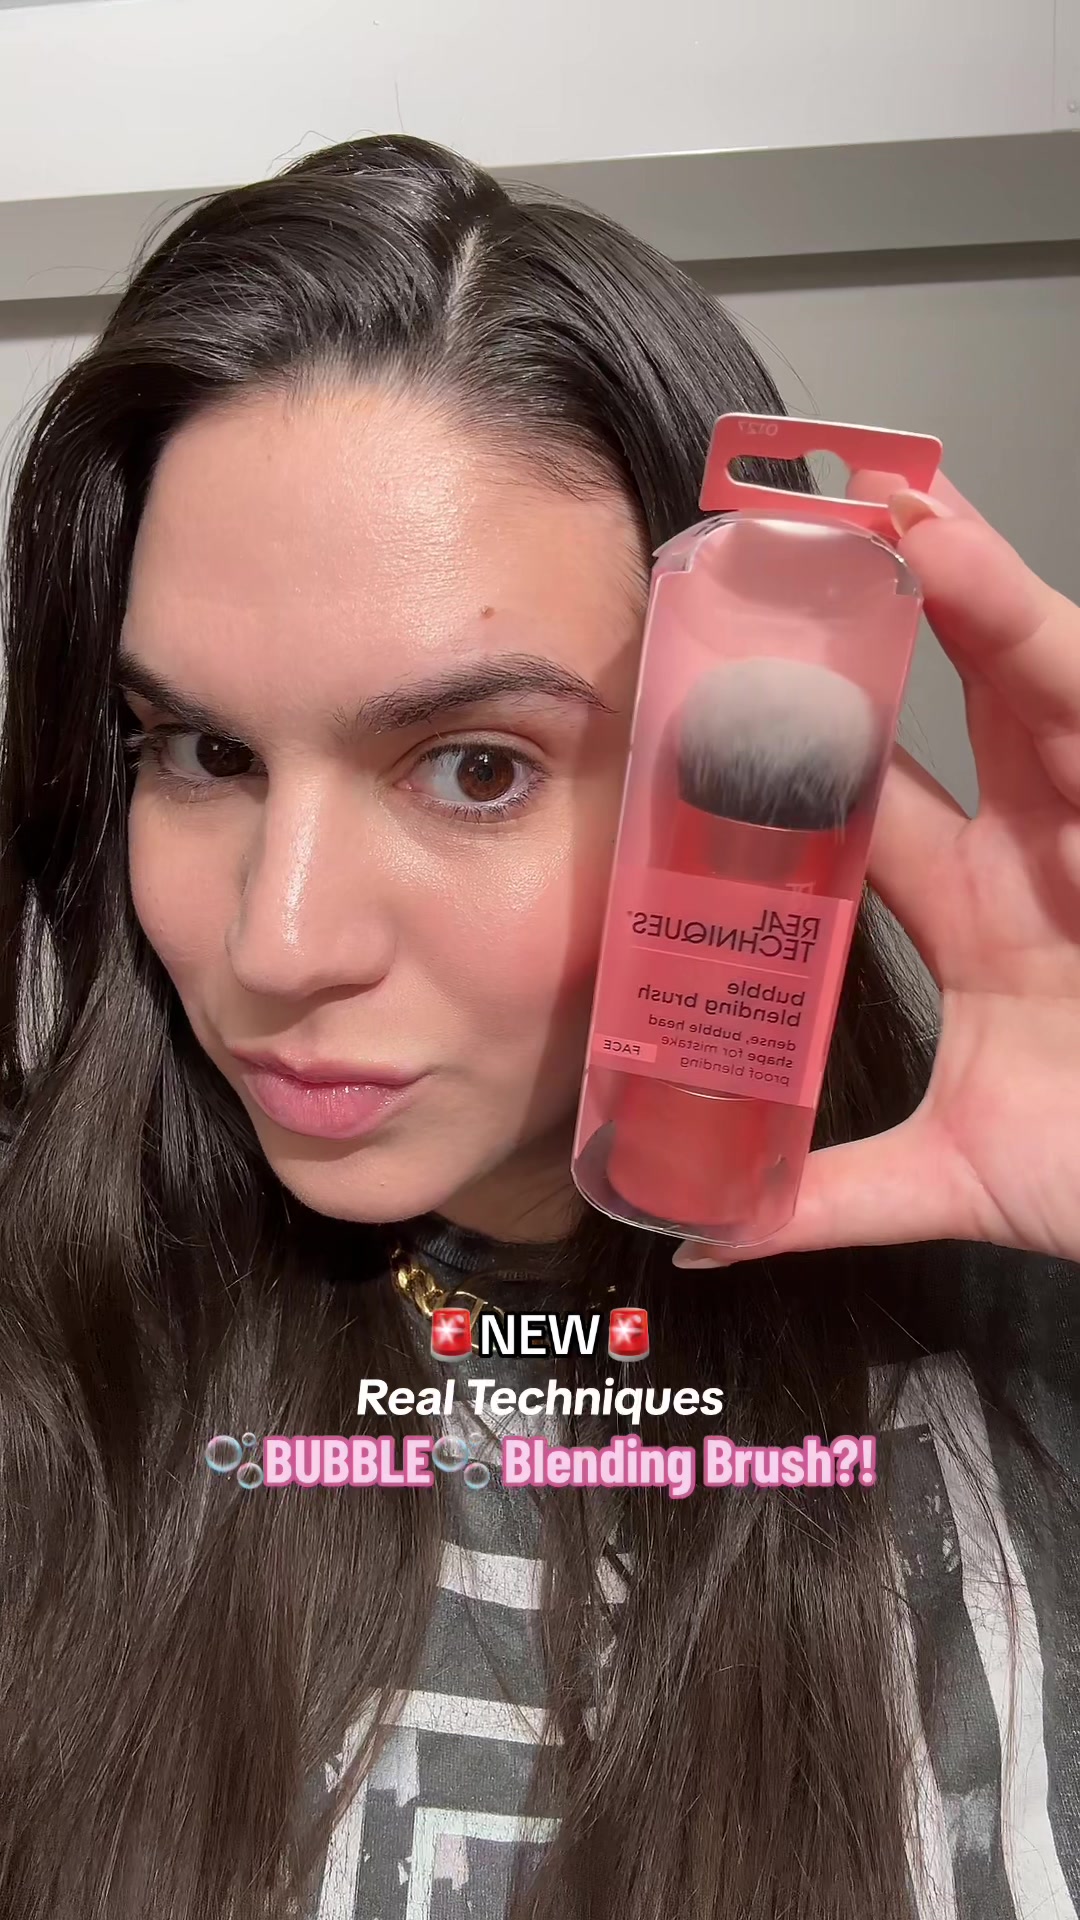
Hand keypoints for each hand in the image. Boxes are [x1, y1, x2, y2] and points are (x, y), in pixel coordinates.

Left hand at [673, 472, 1079, 1269]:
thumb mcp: (953, 1178)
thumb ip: (823, 1193)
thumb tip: (698, 1229)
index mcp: (981, 913)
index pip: (866, 799)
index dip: (789, 734)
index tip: (696, 674)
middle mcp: (1039, 848)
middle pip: (946, 700)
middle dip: (872, 611)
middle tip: (780, 523)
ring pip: (1022, 666)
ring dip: (944, 572)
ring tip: (858, 492)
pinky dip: (1015, 618)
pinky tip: (945, 543)